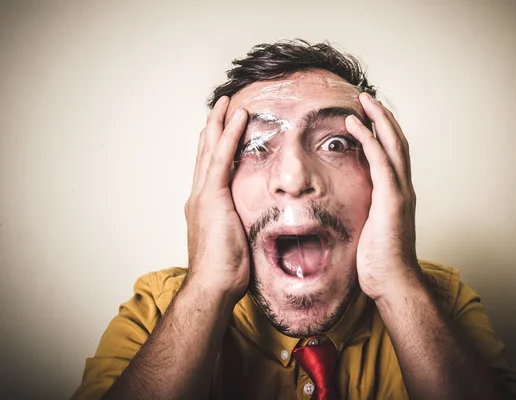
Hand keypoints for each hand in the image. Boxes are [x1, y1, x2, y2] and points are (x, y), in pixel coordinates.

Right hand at [184, 97, 249, 303]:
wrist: (213, 286)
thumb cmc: (225, 272)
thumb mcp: (235, 241)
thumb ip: (240, 224)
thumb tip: (255, 221)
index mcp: (204, 206)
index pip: (209, 169)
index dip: (214, 147)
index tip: (221, 130)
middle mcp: (199, 196)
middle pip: (205, 154)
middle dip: (213, 128)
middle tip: (220, 107)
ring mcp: (203, 195)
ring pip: (210, 150)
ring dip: (220, 124)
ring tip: (227, 103)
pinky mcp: (212, 197)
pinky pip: (222, 158)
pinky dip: (230, 135)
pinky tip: (239, 117)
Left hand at [345, 92, 419, 301]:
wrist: (392, 282)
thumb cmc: (378, 261)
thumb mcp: (369, 229)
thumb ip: (364, 212)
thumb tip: (349, 206)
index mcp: (397, 194)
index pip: (393, 154)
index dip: (382, 132)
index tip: (367, 117)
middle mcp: (403, 188)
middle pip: (397, 142)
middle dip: (383, 117)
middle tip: (366, 99)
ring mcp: (400, 192)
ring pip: (393, 144)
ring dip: (378, 119)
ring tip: (363, 101)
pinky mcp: (392, 200)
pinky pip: (381, 161)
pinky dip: (369, 139)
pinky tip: (355, 124)